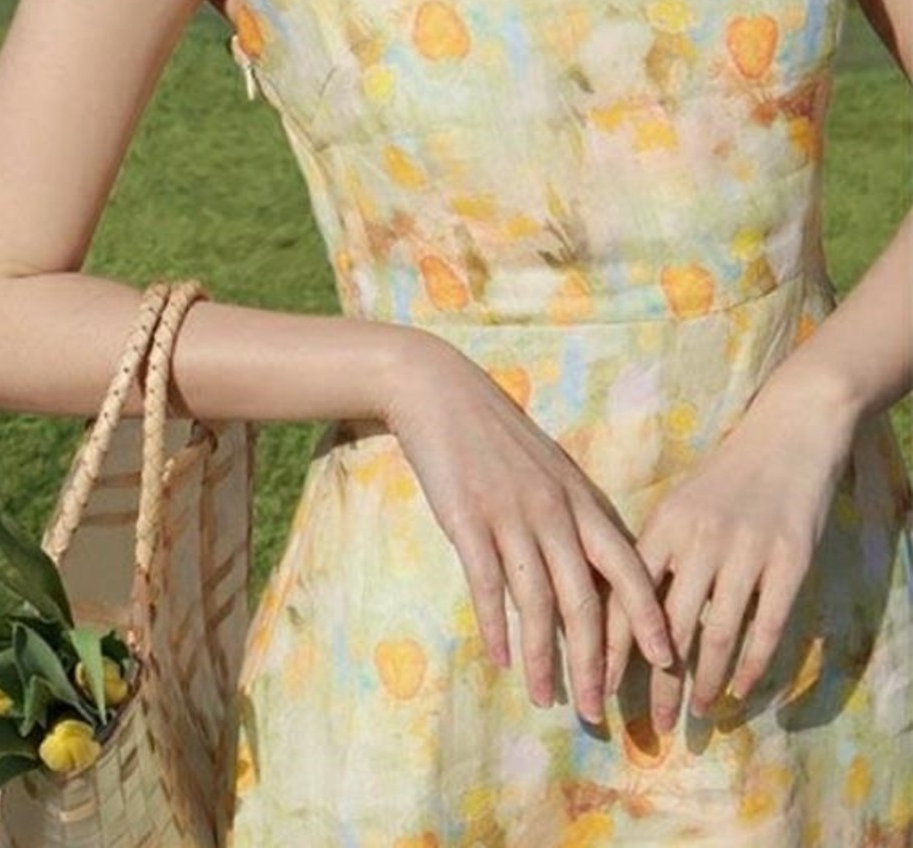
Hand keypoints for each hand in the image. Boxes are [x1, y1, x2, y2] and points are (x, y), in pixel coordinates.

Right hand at [377, 331, 675, 725]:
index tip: (665, 663)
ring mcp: (509, 515)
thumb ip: (571, 513)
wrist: (439, 390)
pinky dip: (496, 626)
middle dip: (595, 662)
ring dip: (543, 658)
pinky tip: (499, 658)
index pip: (628, 567)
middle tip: (597, 712)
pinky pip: (487, 584)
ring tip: (546, 699)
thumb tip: (596, 565)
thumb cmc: (494, 431)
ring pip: (537, 602)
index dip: (648, 617)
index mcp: (579, 498)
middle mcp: (553, 511)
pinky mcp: (466, 518)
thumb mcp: (547, 467)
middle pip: (585, 600)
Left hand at [601, 372, 856, 732]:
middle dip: (654, 682)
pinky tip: (738, 691)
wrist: (787, 434)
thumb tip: (617, 606)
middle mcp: (699, 541)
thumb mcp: (677, 505)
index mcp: (662, 526)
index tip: (595, 685)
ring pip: (716, 634)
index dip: (610, 647)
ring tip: (691, 714)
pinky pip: (767, 626)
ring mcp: (746, 552)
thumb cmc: (725, 476)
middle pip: (667, 626)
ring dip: (702, 682)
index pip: (625, 596)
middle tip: (644, 723)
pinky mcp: (790, 561)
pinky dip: (750, 665)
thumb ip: (654, 554)